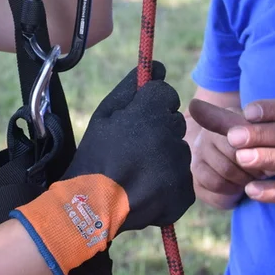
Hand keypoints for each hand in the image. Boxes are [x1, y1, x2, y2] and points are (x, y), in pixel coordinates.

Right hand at [63, 61, 193, 230]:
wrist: (91, 208)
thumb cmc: (95, 155)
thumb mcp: (105, 113)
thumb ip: (133, 86)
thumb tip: (159, 66)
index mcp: (150, 113)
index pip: (166, 93)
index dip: (150, 104)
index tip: (137, 117)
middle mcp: (170, 137)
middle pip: (175, 122)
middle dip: (159, 129)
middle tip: (133, 147)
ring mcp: (179, 168)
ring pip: (178, 150)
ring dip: (164, 156)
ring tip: (137, 170)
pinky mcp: (184, 193)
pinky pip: (181, 178)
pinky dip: (168, 182)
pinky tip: (146, 187)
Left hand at [193, 98, 274, 214]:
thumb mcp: (260, 132)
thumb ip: (226, 121)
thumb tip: (192, 106)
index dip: (268, 109)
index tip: (247, 111)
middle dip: (260, 134)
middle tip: (233, 138)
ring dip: (266, 158)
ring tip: (241, 159)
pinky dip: (274, 191)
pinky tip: (252, 191)